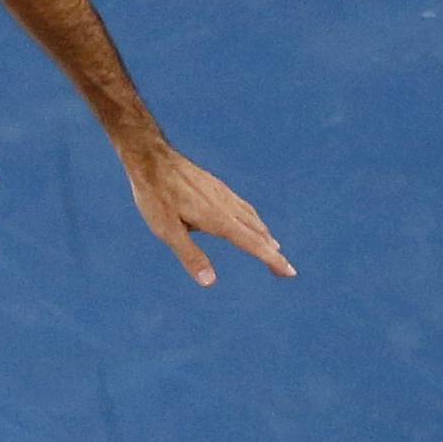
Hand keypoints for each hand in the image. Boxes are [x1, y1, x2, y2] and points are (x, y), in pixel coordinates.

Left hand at [125, 147, 295, 286]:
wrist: (152, 159)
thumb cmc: (156, 196)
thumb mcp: (167, 231)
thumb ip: (190, 255)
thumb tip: (210, 282)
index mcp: (218, 219)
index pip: (252, 243)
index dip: (272, 259)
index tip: (290, 272)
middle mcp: (226, 205)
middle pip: (257, 232)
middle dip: (272, 252)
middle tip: (285, 269)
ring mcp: (223, 194)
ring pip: (252, 217)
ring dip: (264, 234)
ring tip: (272, 247)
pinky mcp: (216, 186)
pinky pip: (242, 205)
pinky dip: (252, 218)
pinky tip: (247, 219)